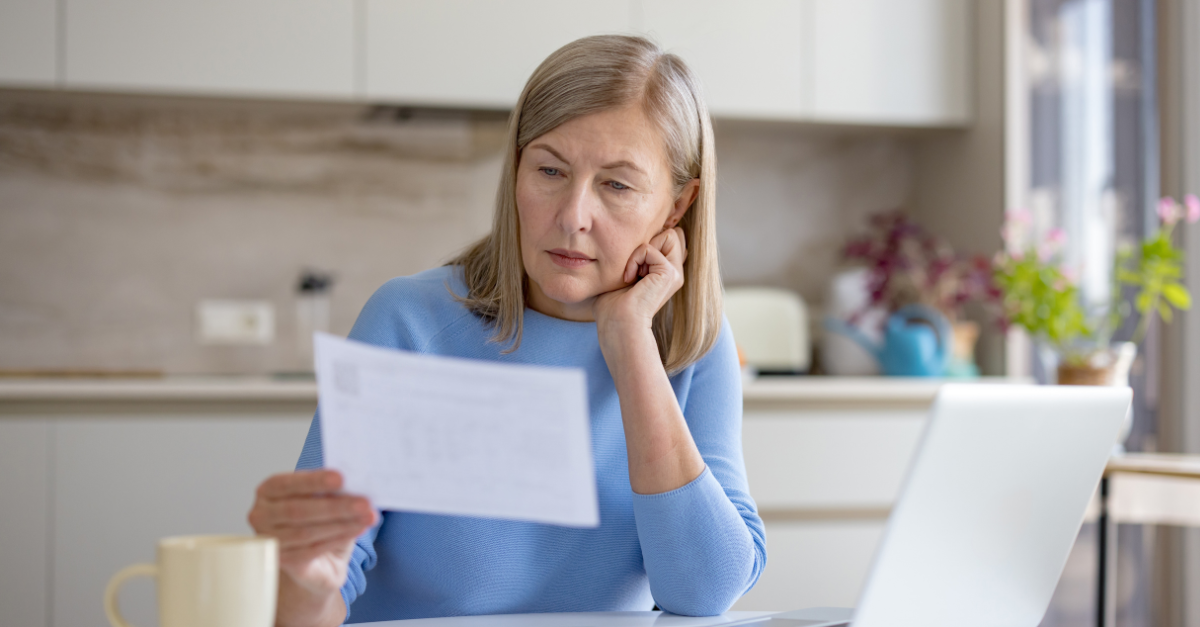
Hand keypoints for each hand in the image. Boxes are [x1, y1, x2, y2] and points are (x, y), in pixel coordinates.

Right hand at [247, 470, 375, 600]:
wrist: (315, 560)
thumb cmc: (317, 520)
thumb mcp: (322, 498)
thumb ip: (330, 490)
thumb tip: (354, 483)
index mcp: (268, 491)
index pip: (287, 483)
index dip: (314, 481)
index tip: (341, 478)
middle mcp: (261, 515)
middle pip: (299, 511)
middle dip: (336, 506)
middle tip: (365, 503)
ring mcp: (269, 541)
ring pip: (307, 532)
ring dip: (342, 524)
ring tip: (367, 517)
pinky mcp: (282, 562)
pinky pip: (312, 550)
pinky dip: (338, 538)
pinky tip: (356, 530)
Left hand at [594, 226, 686, 333]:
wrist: (617, 323)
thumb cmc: (612, 305)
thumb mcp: (621, 274)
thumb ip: (632, 256)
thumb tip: (624, 237)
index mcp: (667, 273)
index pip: (669, 239)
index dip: (650, 243)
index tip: (632, 267)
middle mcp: (675, 272)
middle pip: (674, 234)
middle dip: (651, 243)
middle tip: (636, 267)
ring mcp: (675, 273)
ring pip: (669, 235)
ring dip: (642, 250)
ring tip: (633, 273)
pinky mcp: (669, 274)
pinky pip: (649, 248)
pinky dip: (634, 259)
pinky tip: (629, 278)